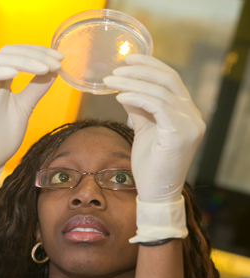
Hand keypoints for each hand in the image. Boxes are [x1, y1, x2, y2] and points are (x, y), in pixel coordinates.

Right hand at [0, 45, 62, 178]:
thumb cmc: (3, 136)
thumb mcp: (25, 107)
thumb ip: (36, 89)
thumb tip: (54, 71)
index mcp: (2, 80)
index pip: (19, 55)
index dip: (38, 52)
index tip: (59, 58)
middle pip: (9, 52)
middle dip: (34, 54)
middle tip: (55, 61)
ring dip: (22, 61)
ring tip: (44, 68)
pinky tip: (16, 73)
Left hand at [104, 54, 205, 203]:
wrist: (156, 192)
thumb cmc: (150, 164)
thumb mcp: (144, 129)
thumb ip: (139, 108)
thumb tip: (125, 89)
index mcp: (186, 112)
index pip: (171, 79)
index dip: (150, 66)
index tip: (128, 59)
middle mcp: (193, 115)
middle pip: (168, 80)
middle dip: (140, 70)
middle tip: (116, 67)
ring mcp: (190, 124)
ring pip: (160, 91)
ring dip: (132, 83)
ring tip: (110, 81)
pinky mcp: (180, 133)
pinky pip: (157, 105)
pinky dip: (136, 97)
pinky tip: (119, 96)